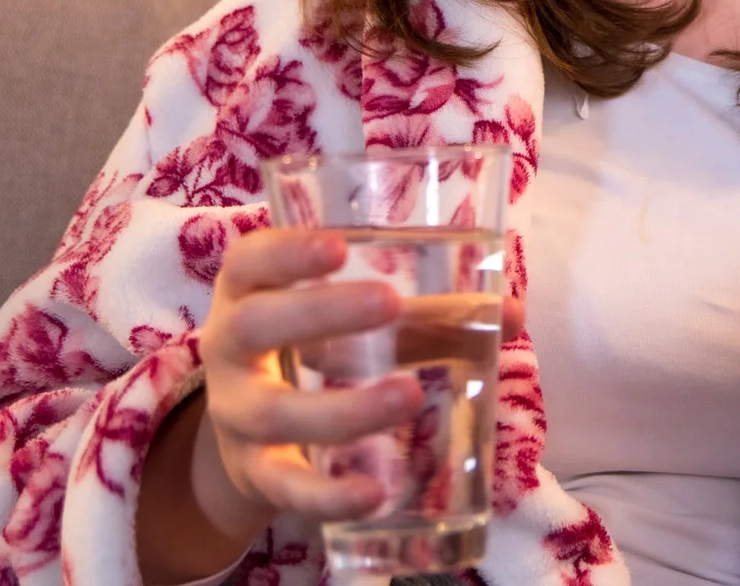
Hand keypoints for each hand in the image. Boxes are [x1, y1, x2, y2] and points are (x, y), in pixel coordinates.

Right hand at [189, 231, 528, 529]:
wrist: (254, 437)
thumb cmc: (317, 351)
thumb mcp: (353, 323)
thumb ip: (427, 315)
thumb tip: (510, 311)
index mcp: (250, 292)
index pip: (250, 262)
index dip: (287, 251)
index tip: (338, 246)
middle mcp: (229, 349)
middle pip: (254, 326)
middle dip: (318, 314)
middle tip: (387, 302)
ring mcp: (237, 416)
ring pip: (274, 412)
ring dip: (343, 407)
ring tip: (409, 395)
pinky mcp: (256, 474)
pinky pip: (286, 486)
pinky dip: (328, 494)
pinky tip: (373, 493)